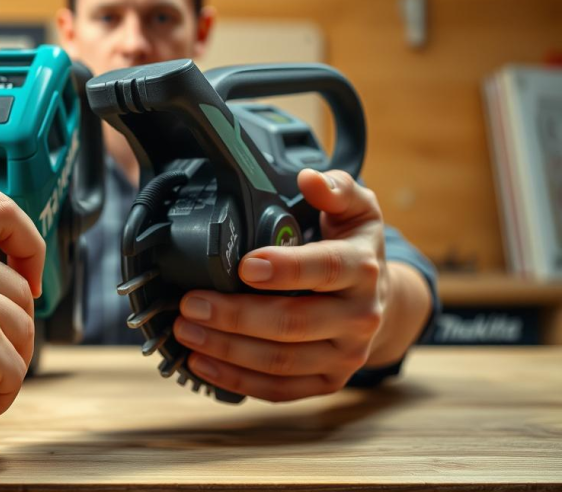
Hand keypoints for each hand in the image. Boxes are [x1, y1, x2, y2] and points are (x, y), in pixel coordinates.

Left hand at [173, 169, 422, 401]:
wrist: (382, 300)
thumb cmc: (354, 249)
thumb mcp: (356, 209)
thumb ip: (336, 188)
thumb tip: (312, 178)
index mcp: (362, 269)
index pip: (324, 269)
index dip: (285, 269)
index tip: (243, 265)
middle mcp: (359, 317)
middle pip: (292, 323)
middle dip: (234, 316)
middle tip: (189, 304)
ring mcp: (345, 355)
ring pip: (281, 362)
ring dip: (226, 350)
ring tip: (185, 331)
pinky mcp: (327, 382)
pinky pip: (279, 390)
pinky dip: (236, 381)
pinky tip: (201, 363)